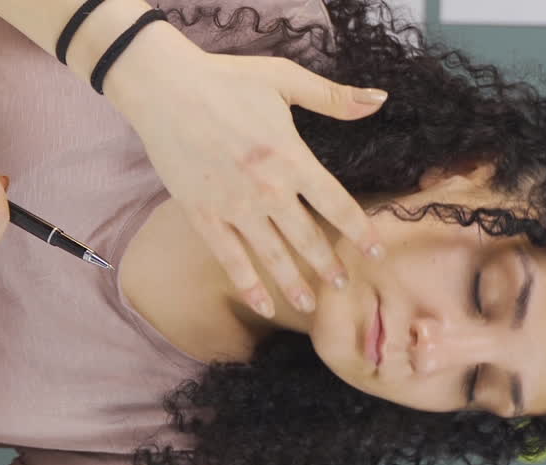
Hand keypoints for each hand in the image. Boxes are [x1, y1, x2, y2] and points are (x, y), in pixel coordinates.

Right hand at [108, 39, 386, 316]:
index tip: (377, 250)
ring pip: (272, 257)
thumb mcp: (285, 79)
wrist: (165, 89)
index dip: (361, 231)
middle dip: (328, 266)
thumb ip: (333, 97)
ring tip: (309, 306)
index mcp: (291, 158)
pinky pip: (230, 259)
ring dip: (293, 285)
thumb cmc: (226, 80)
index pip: (337, 204)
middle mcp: (267, 190)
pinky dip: (248, 285)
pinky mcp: (204, 215)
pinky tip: (262, 306)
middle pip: (308, 239)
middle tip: (344, 286)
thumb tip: (380, 100)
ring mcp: (234, 207)